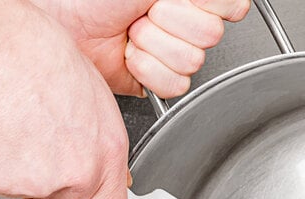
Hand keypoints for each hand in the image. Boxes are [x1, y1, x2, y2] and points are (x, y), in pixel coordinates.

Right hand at [0, 1, 128, 198]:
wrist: (0, 44)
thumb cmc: (36, 57)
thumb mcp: (93, 104)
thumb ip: (100, 150)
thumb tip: (102, 171)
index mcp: (108, 154)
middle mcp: (82, 172)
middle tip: (45, 188)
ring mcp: (43, 179)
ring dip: (23, 183)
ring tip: (20, 139)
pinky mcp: (5, 179)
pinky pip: (3, 187)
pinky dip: (0, 170)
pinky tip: (5, 136)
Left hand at [31, 0, 250, 97]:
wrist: (66, 20)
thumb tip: (238, 5)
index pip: (230, 8)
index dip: (202, 5)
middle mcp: (187, 26)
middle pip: (210, 36)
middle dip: (170, 23)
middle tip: (143, 13)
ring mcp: (175, 55)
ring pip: (192, 62)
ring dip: (154, 45)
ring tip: (132, 33)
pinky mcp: (161, 80)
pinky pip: (176, 85)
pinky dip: (148, 70)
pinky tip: (132, 57)